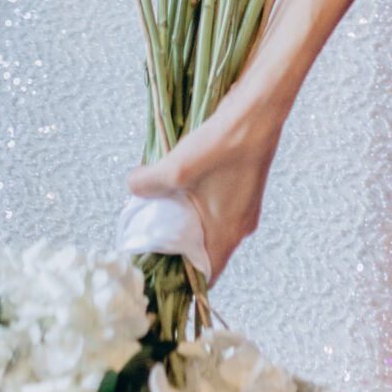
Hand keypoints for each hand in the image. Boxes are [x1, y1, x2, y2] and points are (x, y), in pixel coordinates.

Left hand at [125, 62, 291, 283]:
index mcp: (228, 233)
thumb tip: (133, 187)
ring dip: (185, 224)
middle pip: (204, 253)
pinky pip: (216, 208)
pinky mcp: (243, 188)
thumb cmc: (224, 143)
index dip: (181, 281)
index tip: (156, 273)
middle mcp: (240, 227)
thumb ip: (148, 184)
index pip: (206, 277)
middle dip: (177, 249)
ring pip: (209, 228)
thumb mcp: (177, 167)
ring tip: (158, 212)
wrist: (258, 110)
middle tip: (149, 240)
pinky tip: (179, 188)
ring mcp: (244, 207)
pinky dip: (196, 206)